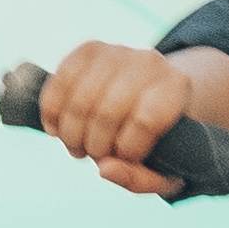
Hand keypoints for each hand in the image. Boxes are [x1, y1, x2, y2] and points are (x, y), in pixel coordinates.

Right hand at [26, 39, 228, 192]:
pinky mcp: (90, 49)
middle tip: (94, 155)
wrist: (152, 95)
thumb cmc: (158, 140)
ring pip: (80, 100)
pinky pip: (60, 80)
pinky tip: (56, 128)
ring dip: (71, 133)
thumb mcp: (162, 169)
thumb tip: (104, 169)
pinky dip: (51, 111)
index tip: (126, 156)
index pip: (145, 121)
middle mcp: (150, 63)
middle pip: (107, 112)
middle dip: (94, 146)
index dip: (128, 149)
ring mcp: (118, 52)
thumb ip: (140, 178)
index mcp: (177, 88)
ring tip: (77, 146)